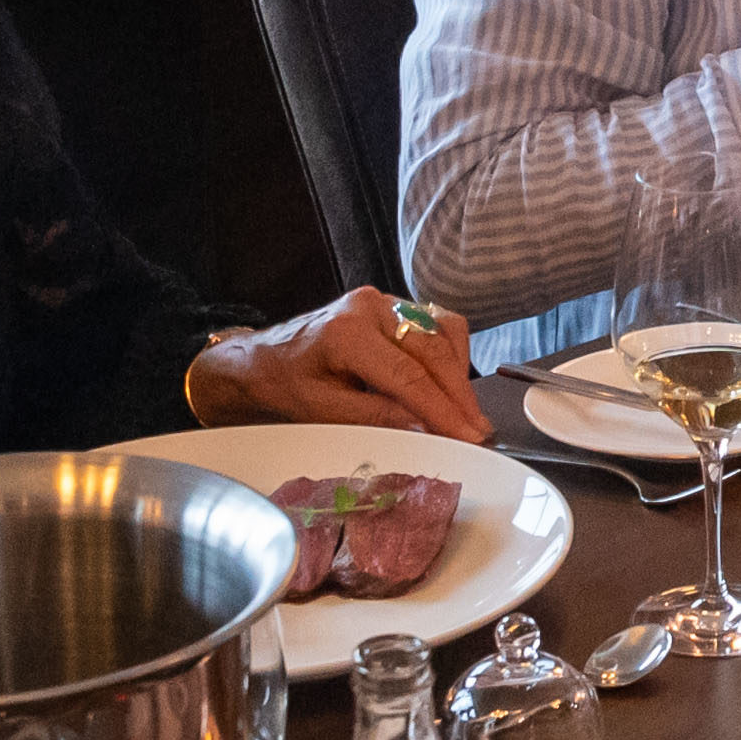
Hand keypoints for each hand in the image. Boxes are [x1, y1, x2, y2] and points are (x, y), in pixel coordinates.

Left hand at [193, 288, 486, 441]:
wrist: (262, 359)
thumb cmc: (285, 385)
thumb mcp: (322, 410)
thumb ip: (375, 416)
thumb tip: (426, 428)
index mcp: (347, 331)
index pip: (409, 375)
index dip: (443, 410)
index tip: (469, 437)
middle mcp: (371, 306)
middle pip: (433, 351)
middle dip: (459, 396)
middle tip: (478, 433)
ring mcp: (384, 302)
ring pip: (443, 334)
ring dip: (458, 376)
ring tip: (465, 416)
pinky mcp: (394, 307)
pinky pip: (438, 326)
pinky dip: (451, 356)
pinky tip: (449, 387)